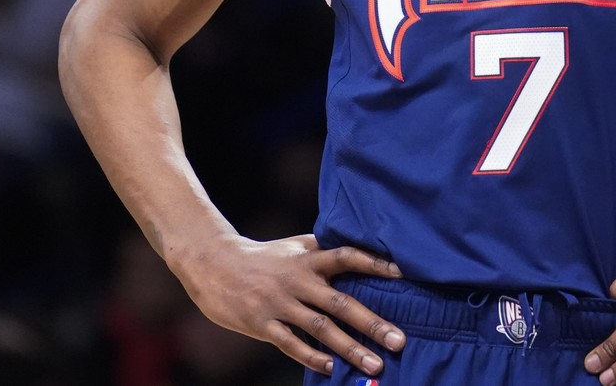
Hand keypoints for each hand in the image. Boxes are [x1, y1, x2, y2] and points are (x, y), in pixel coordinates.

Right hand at [171, 233, 406, 376]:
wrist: (213, 264)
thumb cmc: (263, 257)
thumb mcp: (294, 246)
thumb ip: (324, 250)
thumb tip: (361, 248)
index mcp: (308, 259)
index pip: (346, 257)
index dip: (374, 263)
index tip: (402, 273)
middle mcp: (298, 281)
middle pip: (340, 302)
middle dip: (372, 323)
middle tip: (399, 341)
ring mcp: (279, 304)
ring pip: (320, 328)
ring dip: (349, 348)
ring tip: (374, 364)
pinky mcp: (261, 324)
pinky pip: (290, 343)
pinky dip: (311, 356)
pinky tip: (331, 368)